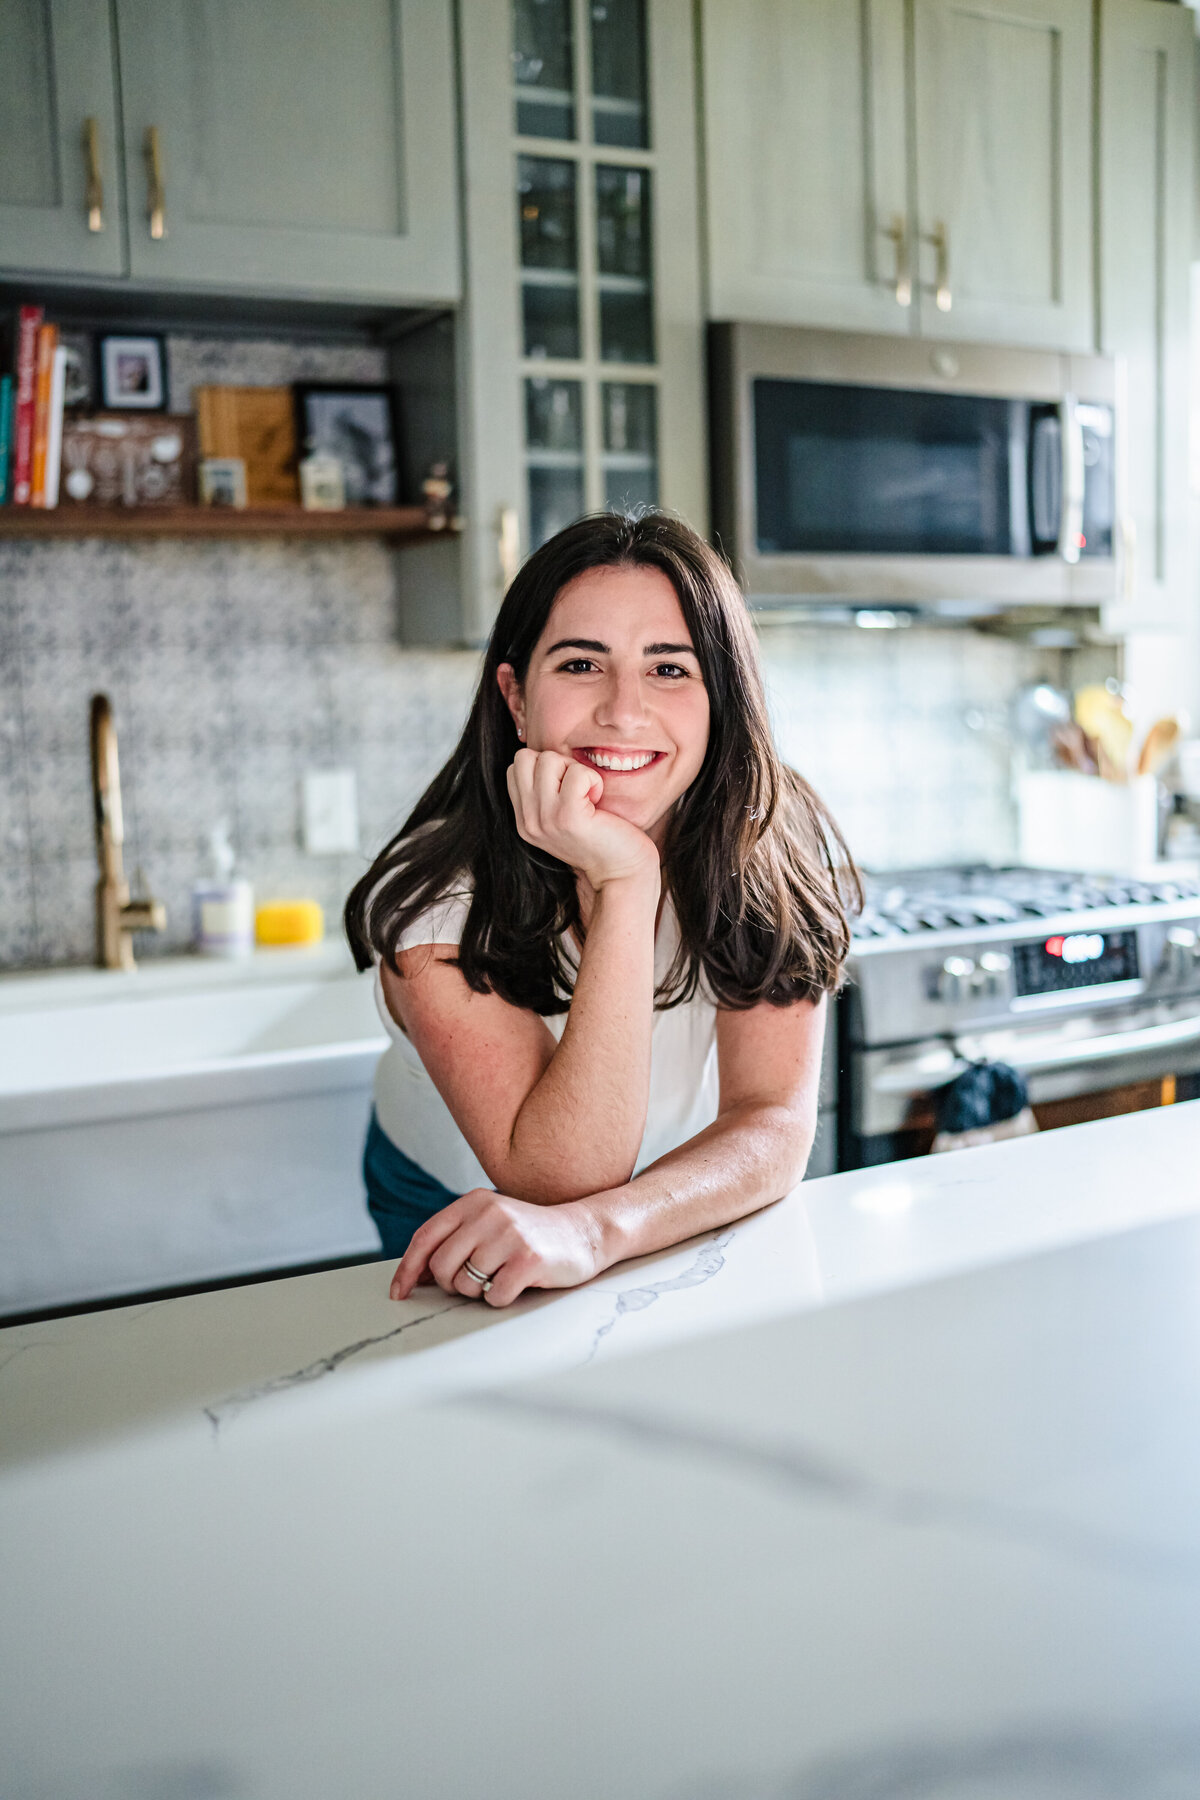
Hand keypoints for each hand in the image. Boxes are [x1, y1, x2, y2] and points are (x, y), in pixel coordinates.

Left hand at [390, 1188, 603, 1306]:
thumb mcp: (489, 1224)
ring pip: (465, 1284)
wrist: (583, 1232)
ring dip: (478, 1292)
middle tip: (473, 1281)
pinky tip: (519, 1283)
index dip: (407, 1269)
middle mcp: (489, 1213)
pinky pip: (494, 1296)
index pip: (425, 1237)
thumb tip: (415, 1275)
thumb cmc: (529, 1234)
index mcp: (474, 1202)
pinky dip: (501, 1298)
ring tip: (501, 1276)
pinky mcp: (529, 1259)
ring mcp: (510, 1235)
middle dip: (450, 1284)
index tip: (398, 1293)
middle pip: (440, 1266)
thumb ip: (454, 1240)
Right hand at [506, 748, 658, 888]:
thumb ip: (547, 793)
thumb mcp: (562, 818)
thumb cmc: (601, 839)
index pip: (516, 767)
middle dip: (555, 762)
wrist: (621, 873)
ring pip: (548, 759)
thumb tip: (545, 756)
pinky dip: (593, 779)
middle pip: (525, 758)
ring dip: (575, 769)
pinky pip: (577, 773)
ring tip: (588, 795)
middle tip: (577, 787)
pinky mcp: (569, 817)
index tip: (568, 788)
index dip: (545, 767)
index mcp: (524, 820)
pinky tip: (598, 800)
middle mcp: (528, 821)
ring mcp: (545, 819)